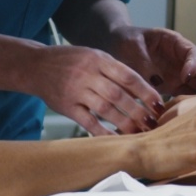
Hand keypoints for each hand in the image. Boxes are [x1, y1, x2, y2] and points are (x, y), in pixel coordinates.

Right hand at [26, 43, 163, 134]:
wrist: (35, 65)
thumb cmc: (70, 61)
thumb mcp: (93, 56)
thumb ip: (114, 70)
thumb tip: (143, 90)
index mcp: (99, 59)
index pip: (128, 76)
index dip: (146, 91)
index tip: (159, 104)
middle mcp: (88, 74)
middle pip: (119, 95)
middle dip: (139, 111)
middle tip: (153, 123)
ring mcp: (76, 90)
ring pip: (105, 109)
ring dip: (124, 123)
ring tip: (138, 132)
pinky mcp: (66, 106)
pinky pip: (87, 121)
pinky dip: (102, 132)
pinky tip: (115, 139)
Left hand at [110, 26, 195, 96]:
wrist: (117, 47)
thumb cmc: (127, 42)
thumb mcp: (134, 47)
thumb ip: (144, 64)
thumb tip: (152, 83)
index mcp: (175, 43)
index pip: (193, 53)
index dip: (193, 64)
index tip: (185, 76)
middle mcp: (182, 59)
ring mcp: (179, 74)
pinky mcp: (173, 87)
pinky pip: (186, 95)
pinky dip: (188, 104)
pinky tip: (186, 114)